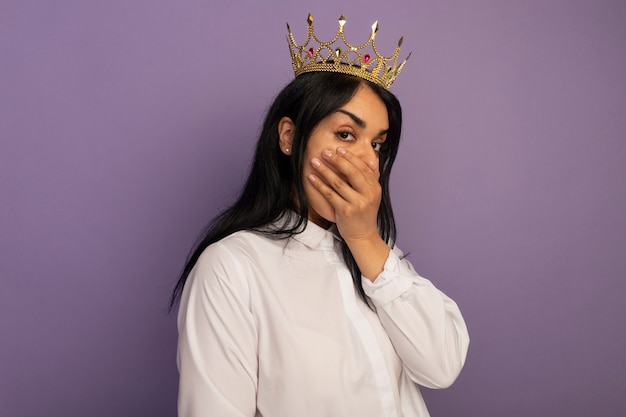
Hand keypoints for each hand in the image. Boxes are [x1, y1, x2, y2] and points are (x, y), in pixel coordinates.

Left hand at [308, 146, 389, 279]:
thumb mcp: (370, 196)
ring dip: (325, 170)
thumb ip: (366, 180)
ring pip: (338, 182)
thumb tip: (356, 160)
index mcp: (375, 188)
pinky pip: (330, 195)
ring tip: (314, 161)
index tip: (338, 149)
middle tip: (325, 152)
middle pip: (351, 172)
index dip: (349, 157)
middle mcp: (368, 194)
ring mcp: (357, 203)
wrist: (363, 235)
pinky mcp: (345, 211)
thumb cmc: (363, 213)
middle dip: (337, 160)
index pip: (362, 168)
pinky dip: (319, 185)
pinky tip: (312, 178)